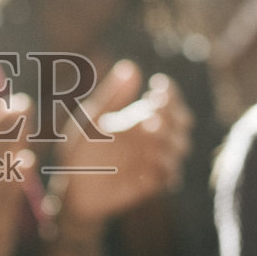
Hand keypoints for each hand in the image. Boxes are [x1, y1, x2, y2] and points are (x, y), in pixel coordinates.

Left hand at [53, 61, 191, 226]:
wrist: (73, 189)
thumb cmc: (80, 150)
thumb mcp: (91, 121)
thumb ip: (112, 96)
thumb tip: (131, 67)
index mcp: (139, 117)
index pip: (167, 99)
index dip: (169, 93)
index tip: (157, 90)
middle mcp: (152, 136)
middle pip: (183, 121)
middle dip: (175, 117)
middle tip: (154, 120)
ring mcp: (155, 159)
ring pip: (182, 147)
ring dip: (172, 141)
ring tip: (152, 142)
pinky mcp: (154, 182)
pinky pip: (172, 175)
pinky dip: (169, 169)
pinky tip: (153, 165)